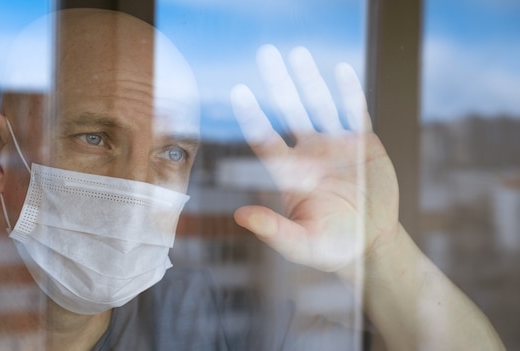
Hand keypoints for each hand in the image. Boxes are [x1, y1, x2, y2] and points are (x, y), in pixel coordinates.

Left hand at [230, 45, 398, 272]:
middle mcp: (309, 154)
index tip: (238, 92)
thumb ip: (273, 230)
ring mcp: (336, 146)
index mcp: (290, 173)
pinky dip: (349, 93)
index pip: (265, 139)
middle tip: (265, 53)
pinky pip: (356, 113)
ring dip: (310, 80)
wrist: (371, 244)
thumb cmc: (331, 247)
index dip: (253, 116)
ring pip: (320, 105)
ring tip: (298, 53)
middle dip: (278, 83)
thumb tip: (240, 216)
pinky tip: (342, 71)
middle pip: (290, 111)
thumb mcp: (300, 243)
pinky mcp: (363, 145)